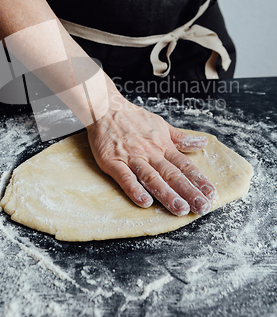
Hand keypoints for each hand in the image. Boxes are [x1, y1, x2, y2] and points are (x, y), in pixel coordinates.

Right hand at [87, 94, 215, 215]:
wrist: (105, 108)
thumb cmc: (133, 117)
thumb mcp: (161, 124)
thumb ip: (180, 138)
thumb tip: (202, 144)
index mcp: (163, 145)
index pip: (184, 165)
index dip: (198, 180)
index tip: (210, 194)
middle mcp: (150, 152)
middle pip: (172, 174)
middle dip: (188, 192)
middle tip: (201, 207)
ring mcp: (132, 157)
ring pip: (152, 178)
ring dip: (167, 194)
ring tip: (179, 208)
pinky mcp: (113, 162)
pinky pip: (125, 177)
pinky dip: (134, 189)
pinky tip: (144, 202)